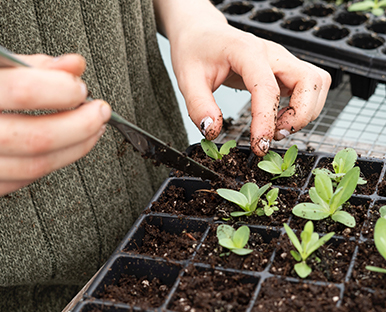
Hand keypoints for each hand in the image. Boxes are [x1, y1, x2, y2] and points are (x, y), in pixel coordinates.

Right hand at [0, 53, 110, 195]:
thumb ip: (29, 66)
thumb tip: (73, 65)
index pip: (23, 91)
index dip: (61, 89)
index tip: (80, 86)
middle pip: (36, 138)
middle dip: (81, 126)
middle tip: (101, 112)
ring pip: (35, 167)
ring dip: (76, 148)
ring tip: (93, 130)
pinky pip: (23, 180)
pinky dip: (52, 163)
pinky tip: (67, 147)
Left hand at [154, 0, 330, 155]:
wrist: (202, 33)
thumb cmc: (195, 51)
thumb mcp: (187, 78)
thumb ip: (199, 106)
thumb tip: (213, 131)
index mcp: (246, 51)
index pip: (267, 88)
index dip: (266, 121)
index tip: (259, 145)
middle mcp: (272, 53)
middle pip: (311, 81)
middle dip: (300, 115)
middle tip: (276, 135)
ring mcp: (281, 60)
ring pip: (317, 83)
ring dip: (306, 112)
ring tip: (278, 128)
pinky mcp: (283, 69)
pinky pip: (309, 87)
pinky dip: (303, 107)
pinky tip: (280, 118)